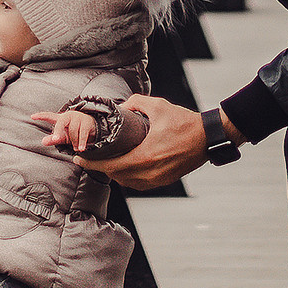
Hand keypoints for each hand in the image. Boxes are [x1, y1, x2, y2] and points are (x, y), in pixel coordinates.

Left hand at [28, 109, 97, 152]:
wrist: (92, 129)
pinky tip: (81, 149)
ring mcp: (78, 118)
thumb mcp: (63, 137)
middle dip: (58, 131)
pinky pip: (83, 133)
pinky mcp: (86, 122)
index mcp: (61, 119)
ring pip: (73, 130)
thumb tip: (43, 142)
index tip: (32, 116)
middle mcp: (68, 116)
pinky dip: (81, 142)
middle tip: (55, 139)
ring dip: (74, 141)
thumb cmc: (75, 133)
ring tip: (76, 148)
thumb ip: (53, 139)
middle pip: (61, 123)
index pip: (49, 116)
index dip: (41, 116)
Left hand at [74, 96, 202, 190]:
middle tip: (89, 156)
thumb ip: (135, 103)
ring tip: (105, 161)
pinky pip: (139, 184)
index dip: (92, 163)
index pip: (111, 165)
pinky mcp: (164, 180)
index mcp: (145, 156)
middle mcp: (150, 172)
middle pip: (116, 176)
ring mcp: (158, 179)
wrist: (208, 138)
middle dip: (101, 167)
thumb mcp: (157, 106)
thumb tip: (120, 106)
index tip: (79, 158)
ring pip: (127, 182)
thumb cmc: (184, 122)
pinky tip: (124, 167)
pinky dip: (128, 177)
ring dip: (115, 173)